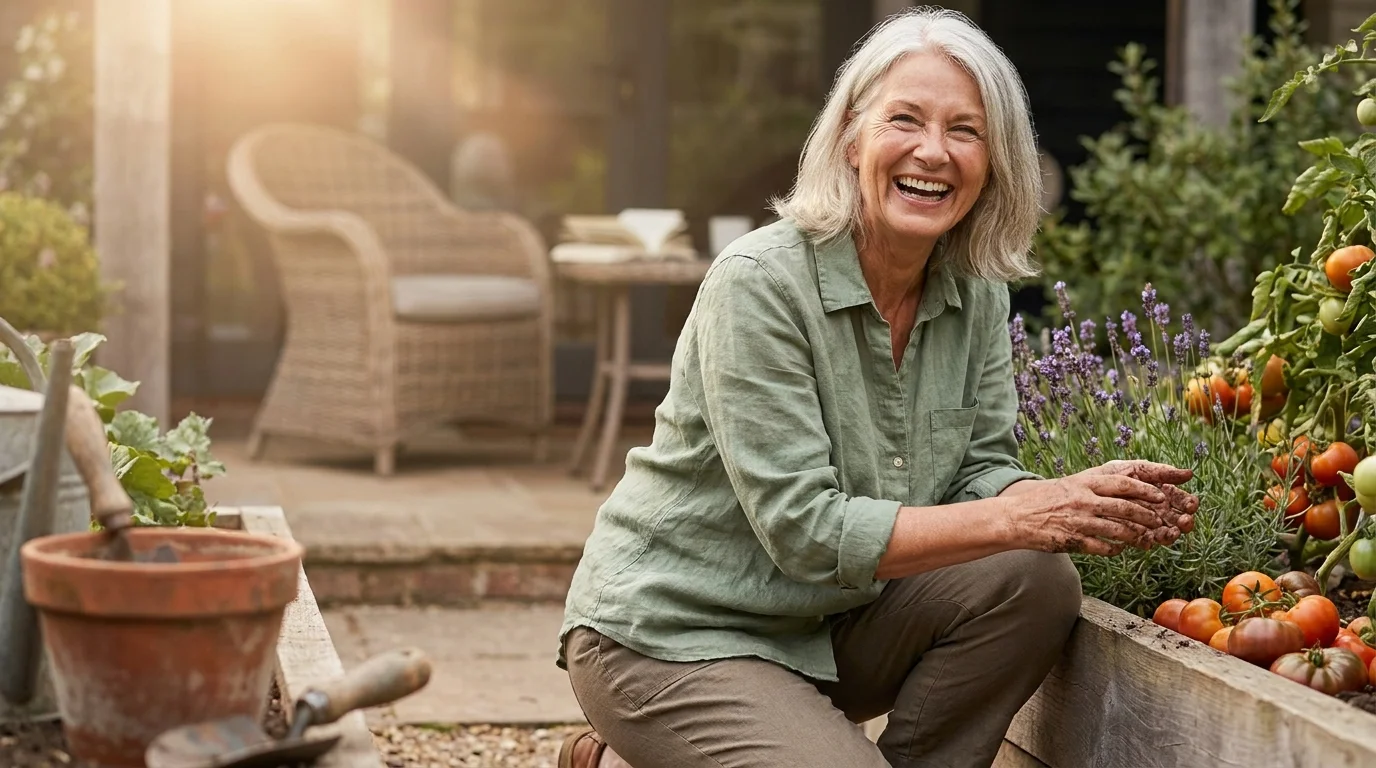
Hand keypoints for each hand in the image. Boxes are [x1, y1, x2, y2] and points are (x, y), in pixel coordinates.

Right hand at [1009, 474, 1182, 556]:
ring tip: (1145, 539)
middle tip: (1160, 521)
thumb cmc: (1043, 500)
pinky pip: (1102, 547)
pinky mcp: (1073, 540)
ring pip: (1117, 530)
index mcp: (1084, 483)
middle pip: (1125, 507)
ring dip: (1135, 536)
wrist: (1015, 518)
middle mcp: (1083, 500)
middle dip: (1147, 515)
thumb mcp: (1069, 484)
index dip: (1145, 491)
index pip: (1123, 484)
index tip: (1161, 496)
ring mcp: (1079, 521)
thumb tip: (1121, 486)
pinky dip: (1115, 550)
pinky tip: (1119, 550)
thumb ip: (1092, 486)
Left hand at [1075, 460, 1198, 533]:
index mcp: (1158, 492)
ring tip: (1170, 533)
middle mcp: (1154, 510)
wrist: (1075, 497)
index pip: (1180, 499)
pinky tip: (1149, 540)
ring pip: (1163, 532)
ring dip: (1169, 533)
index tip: (1192, 505)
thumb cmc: (1105, 478)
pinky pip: (1142, 541)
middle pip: (1175, 518)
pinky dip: (1147, 541)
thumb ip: (1157, 471)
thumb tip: (1189, 473)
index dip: (1188, 502)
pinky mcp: (1130, 538)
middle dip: (1182, 520)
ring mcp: (1143, 525)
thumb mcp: (1129, 469)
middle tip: (1184, 522)